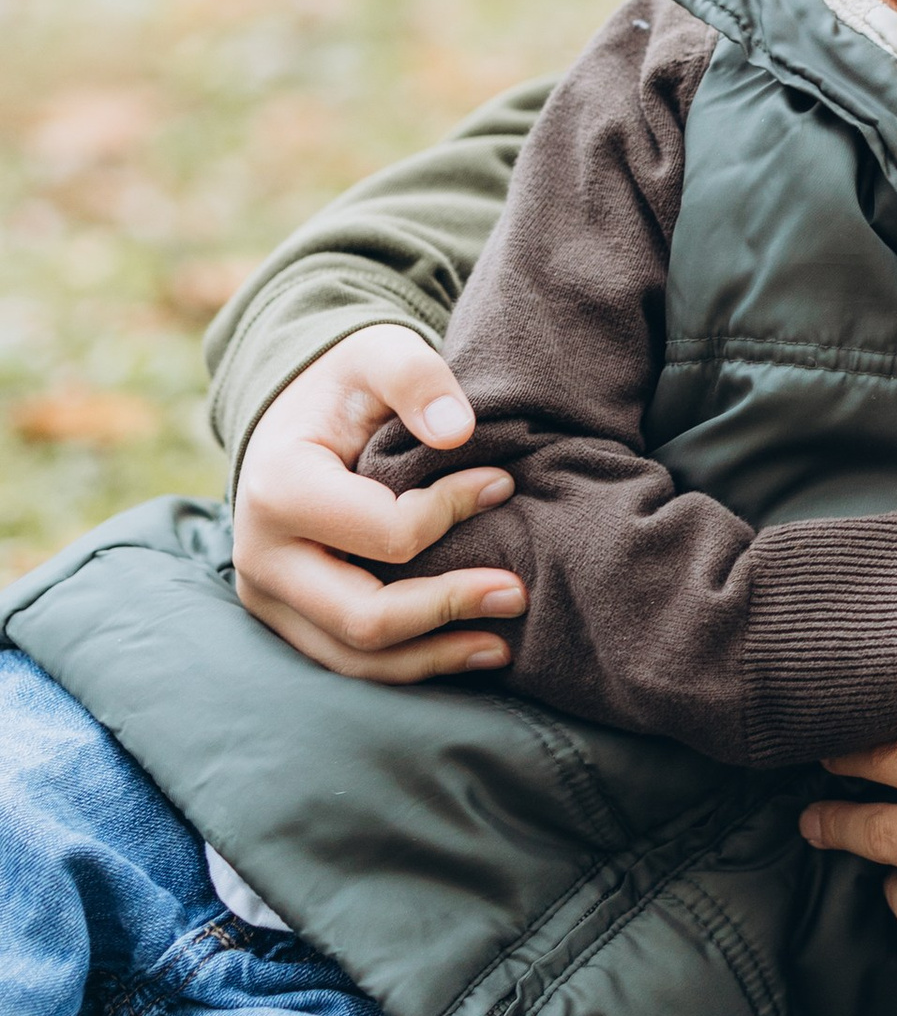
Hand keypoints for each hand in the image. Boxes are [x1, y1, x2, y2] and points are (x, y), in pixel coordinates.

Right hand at [232, 324, 526, 682]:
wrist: (297, 408)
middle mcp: (259, 555)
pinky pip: (347, 661)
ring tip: (501, 644)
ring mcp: (267, 595)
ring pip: (354, 658)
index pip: (384, 533)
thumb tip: (459, 432)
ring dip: (432, 656)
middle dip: (447, 609)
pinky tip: (464, 650)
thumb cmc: (348, 381)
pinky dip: (407, 664)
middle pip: (363, 616)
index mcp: (277, 488)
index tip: (502, 482)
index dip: (453, 513)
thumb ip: (417, 377)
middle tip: (519, 592)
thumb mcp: (379, 352)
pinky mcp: (287, 617)